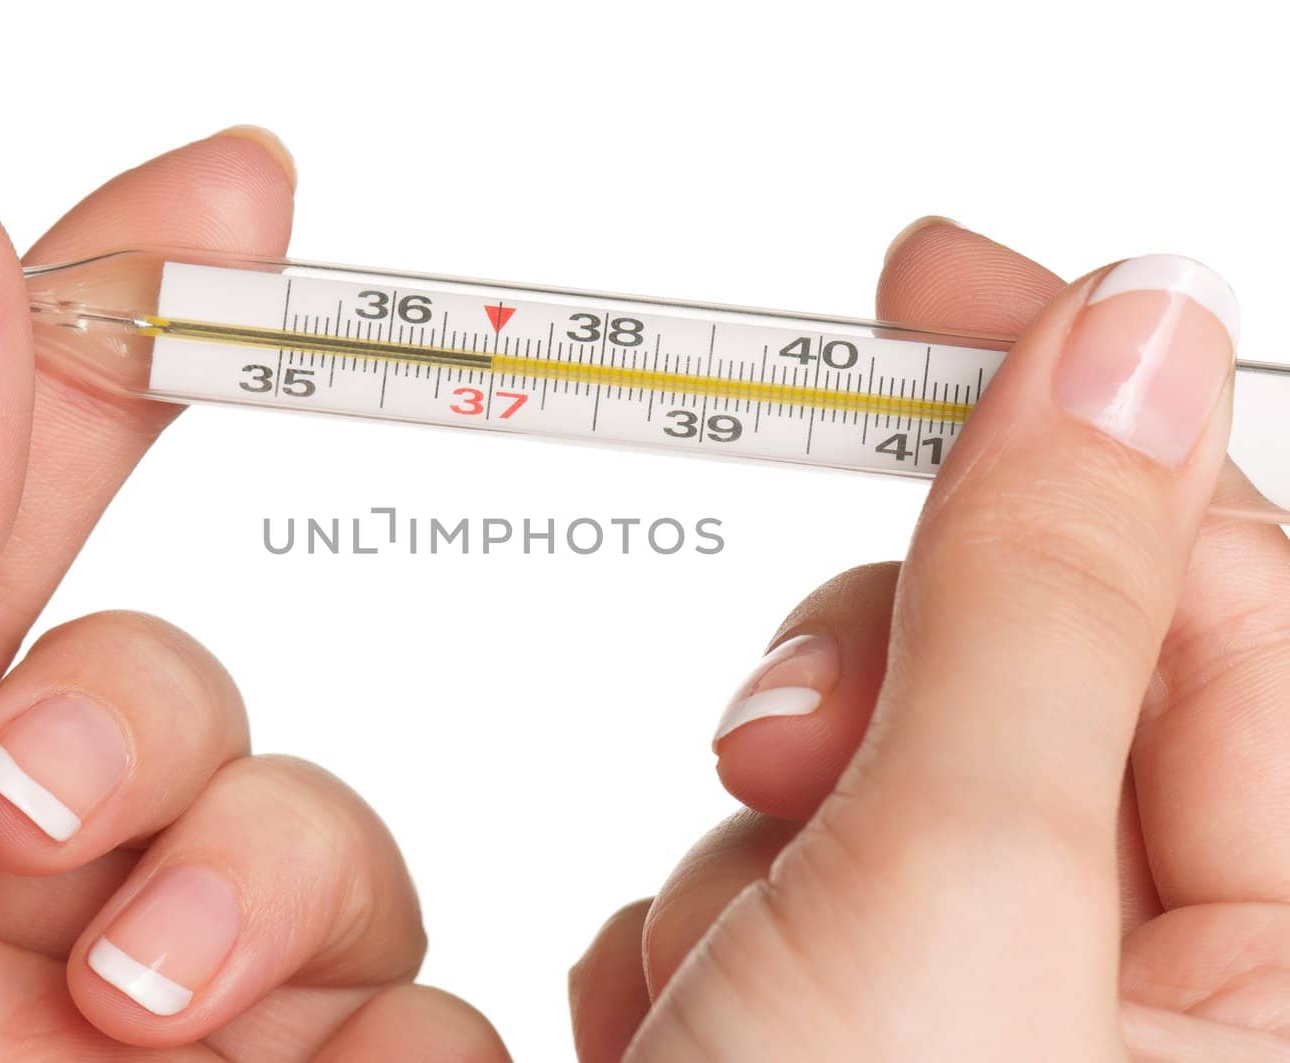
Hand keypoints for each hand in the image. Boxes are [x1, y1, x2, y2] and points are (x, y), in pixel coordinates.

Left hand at [0, 130, 505, 1060]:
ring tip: (124, 1013)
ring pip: (344, 851)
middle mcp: (32, 912)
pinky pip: (436, 1029)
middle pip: (212, 700)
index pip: (31, 519)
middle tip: (20, 813)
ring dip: (262, 889)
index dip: (137, 342)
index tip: (237, 193)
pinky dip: (387, 1046)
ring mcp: (178, 1035)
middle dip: (147, 716)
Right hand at [571, 223, 1288, 1059]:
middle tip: (775, 760)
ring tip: (716, 987)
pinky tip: (678, 1034)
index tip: (933, 285)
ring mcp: (971, 1009)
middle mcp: (1144, 989)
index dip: (1076, 418)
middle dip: (855, 695)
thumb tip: (1136, 335)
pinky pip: (758, 883)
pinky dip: (687, 934)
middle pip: (1008, 671)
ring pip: (852, 778)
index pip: (1221, 591)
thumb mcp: (957, 891)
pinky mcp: (831, 1034)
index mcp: (1280, 972)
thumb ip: (1042, 603)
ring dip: (745, 855)